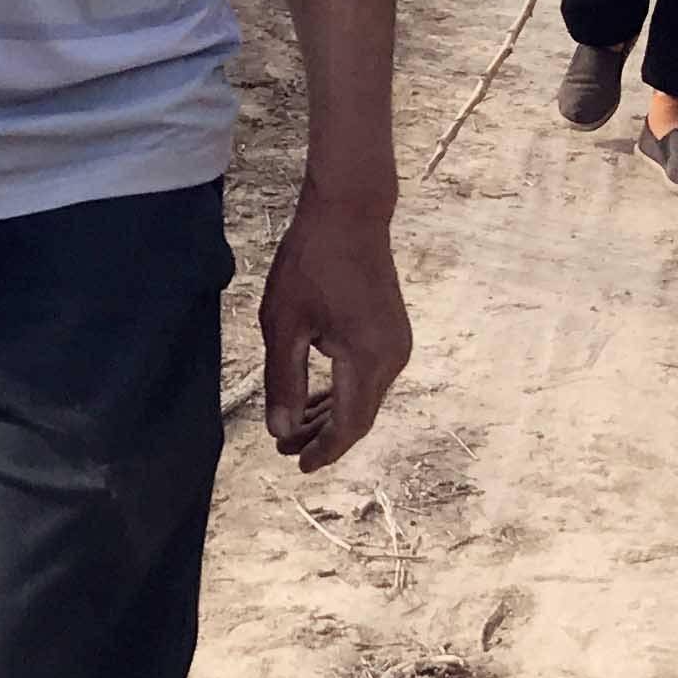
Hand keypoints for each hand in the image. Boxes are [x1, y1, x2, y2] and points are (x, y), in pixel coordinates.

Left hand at [258, 182, 410, 474]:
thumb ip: (284, 381)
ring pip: (364, 397)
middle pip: (360, 415)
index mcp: (368, 359)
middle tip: (284, 449)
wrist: (351, 212)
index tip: (296, 465)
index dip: (324, 450)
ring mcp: (397, 344)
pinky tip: (317, 399)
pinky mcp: (392, 331)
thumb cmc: (311, 263)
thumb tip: (280, 430)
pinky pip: (368, 376)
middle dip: (323, 437)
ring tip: (292, 429)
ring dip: (331, 415)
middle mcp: (392, 357)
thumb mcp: (284, 324)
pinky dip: (342, 391)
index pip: (349, 425)